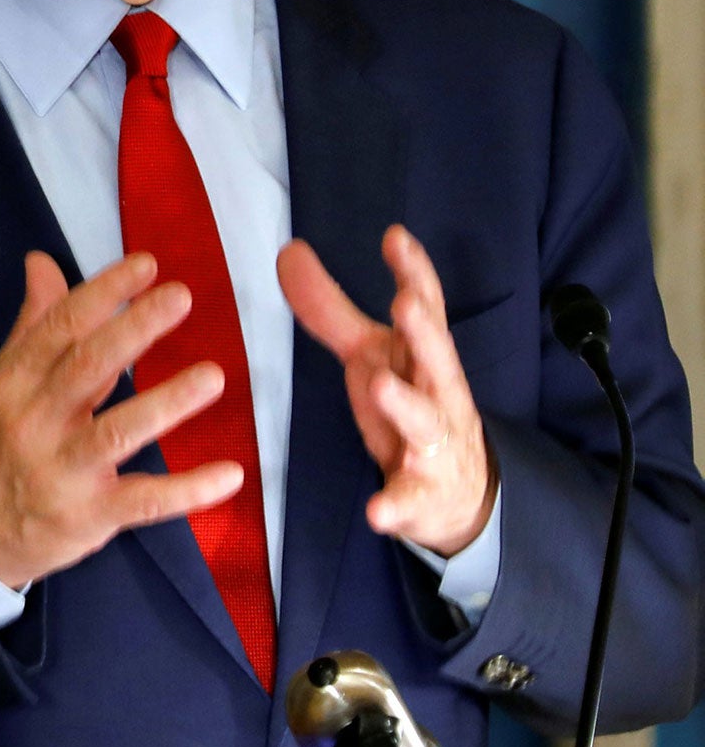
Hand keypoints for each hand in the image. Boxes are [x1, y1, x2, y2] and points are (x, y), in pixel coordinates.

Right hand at [0, 250, 244, 589]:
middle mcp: (36, 423)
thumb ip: (32, 324)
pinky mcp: (89, 517)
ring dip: (167, 403)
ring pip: (118, 433)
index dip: (102, 294)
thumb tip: (43, 262)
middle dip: (134, 330)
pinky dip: (187, 491)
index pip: (59, 328)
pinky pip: (143, 503)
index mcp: (14, 382)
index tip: (146, 265)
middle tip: (180, 297)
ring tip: (213, 376)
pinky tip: (230, 474)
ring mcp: (63, 472)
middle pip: (87, 369)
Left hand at [276, 225, 496, 556]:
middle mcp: (436, 392)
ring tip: (381, 384)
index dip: (414, 271)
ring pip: (426, 421)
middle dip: (423, 331)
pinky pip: (409, 499)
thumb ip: (328, 307)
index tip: (396, 236)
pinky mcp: (422, 492)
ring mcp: (434, 444)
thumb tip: (289, 249)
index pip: (425, 306)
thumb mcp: (369, 353)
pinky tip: (376, 510)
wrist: (455, 492)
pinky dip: (395, 505)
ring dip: (405, 404)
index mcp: (421, 355)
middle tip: (406, 301)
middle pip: (437, 357)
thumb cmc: (407, 405)